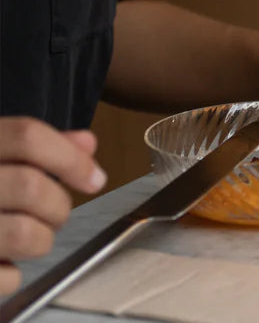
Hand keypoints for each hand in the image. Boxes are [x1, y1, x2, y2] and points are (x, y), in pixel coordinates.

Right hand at [0, 119, 106, 294]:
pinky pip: (2, 277)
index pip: (28, 136)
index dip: (70, 157)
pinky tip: (4, 263)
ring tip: (34, 237)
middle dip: (58, 205)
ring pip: (23, 233)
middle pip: (31, 186)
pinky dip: (13, 274)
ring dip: (42, 239)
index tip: (96, 178)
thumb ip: (33, 146)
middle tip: (56, 213)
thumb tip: (87, 143)